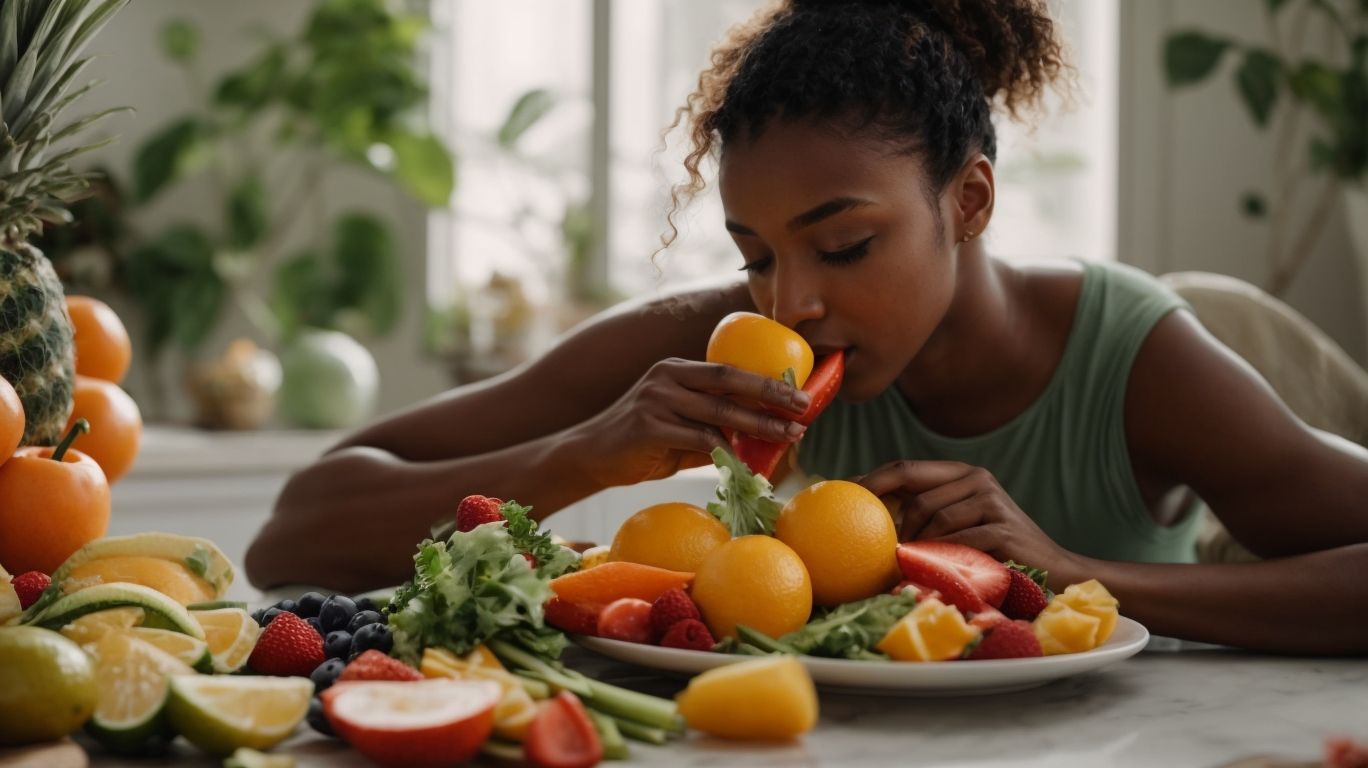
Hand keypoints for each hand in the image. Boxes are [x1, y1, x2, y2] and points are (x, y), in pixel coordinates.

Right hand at [574, 358, 809, 486]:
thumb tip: (766, 436)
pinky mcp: (648, 427)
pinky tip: (748, 464)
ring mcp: (656, 400)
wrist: (593, 456)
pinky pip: (698, 440)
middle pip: (729, 380)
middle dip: (771, 393)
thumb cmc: (645, 442)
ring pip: (719, 412)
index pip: (730, 368)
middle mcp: (667, 376)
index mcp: (678, 369)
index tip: (800, 391)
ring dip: (759, 426)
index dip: (766, 379)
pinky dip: (727, 452)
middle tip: (803, 407)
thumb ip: (716, 426)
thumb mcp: (682, 426)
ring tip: (789, 436)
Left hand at [854, 460, 1083, 579]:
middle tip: (873, 547)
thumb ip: (924, 517)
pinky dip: (940, 559)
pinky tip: (935, 573)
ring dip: (917, 547)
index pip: (905, 469)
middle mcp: (977, 480)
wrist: (1057, 572)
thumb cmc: (997, 555)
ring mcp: (992, 501)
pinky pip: (955, 542)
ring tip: (909, 568)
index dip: (871, 481)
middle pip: (915, 495)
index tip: (841, 496)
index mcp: (962, 475)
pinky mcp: (1001, 528)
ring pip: (933, 519)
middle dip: (891, 522)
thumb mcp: (959, 529)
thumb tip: (866, 522)